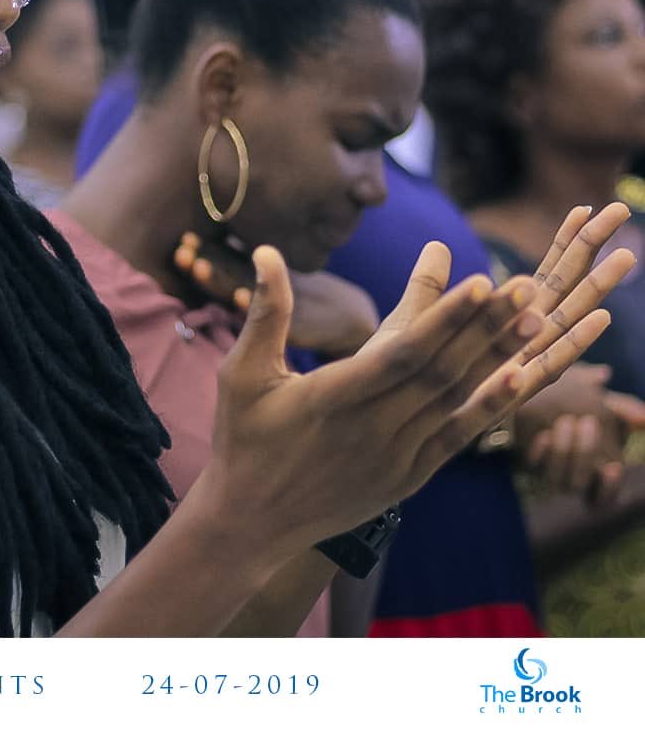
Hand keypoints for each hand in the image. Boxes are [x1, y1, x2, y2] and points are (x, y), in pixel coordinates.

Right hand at [196, 204, 632, 573]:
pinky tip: (521, 377)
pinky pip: (456, 437)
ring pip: (454, 401)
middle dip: (486, 326)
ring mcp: (393, 459)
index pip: (400, 355)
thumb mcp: (241, 373)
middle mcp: (370, 431)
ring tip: (534, 318)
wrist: (251, 523)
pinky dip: (489, 407)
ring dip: (497, 358)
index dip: (444, 319)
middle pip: (440, 372)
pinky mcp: (406, 479)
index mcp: (330, 400)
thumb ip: (265, 313)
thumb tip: (266, 251)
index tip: (480, 282)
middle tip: (525, 286)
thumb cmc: (242, 439)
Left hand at [519, 363, 644, 505]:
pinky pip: (530, 466)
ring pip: (555, 480)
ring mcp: (545, 469)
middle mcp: (569, 475)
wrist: (530, 390)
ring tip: (565, 421)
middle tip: (587, 421)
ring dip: (563, 451)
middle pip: (579, 484)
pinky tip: (543, 435)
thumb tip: (643, 417)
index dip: (609, 488)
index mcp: (594, 467)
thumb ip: (622, 408)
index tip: (613, 467)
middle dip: (586, 453)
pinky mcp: (522, 460)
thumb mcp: (598, 399)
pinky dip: (539, 452)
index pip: (603, 496)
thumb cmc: (571, 396)